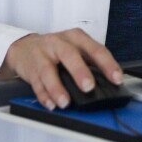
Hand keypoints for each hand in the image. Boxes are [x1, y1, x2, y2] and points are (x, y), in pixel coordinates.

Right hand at [1, 29, 122, 109]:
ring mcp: (43, 55)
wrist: (24, 47)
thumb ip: (90, 62)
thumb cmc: (56, 49)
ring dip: (57, 88)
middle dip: (80, 72)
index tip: (117, 78)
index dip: (107, 64)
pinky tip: (50, 104)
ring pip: (49, 70)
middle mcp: (59, 43)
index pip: (95, 49)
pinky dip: (43, 95)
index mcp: (76, 37)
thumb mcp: (75, 48)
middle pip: (69, 55)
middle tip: (88, 87)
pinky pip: (36, 83)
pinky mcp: (30, 68)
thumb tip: (109, 83)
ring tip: (65, 102)